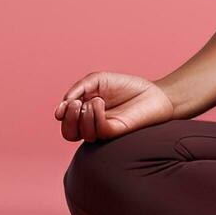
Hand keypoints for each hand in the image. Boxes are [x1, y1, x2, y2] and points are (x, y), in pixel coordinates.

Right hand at [54, 71, 176, 141]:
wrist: (154, 93)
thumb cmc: (127, 87)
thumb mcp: (97, 80)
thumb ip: (78, 89)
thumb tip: (61, 108)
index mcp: (87, 115)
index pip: (67, 123)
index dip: (62, 114)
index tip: (68, 102)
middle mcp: (94, 126)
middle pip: (69, 133)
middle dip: (68, 118)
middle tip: (76, 104)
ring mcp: (105, 130)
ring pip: (83, 133)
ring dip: (83, 114)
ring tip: (96, 100)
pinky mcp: (117, 132)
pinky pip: (99, 130)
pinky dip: (95, 115)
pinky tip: (101, 102)